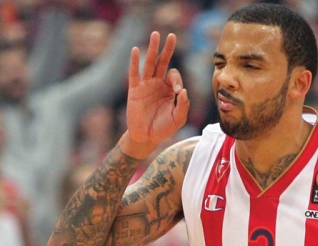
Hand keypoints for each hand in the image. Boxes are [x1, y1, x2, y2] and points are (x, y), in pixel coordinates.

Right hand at [122, 31, 189, 158]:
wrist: (146, 137)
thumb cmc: (163, 128)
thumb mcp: (178, 119)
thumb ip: (183, 106)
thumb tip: (183, 91)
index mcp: (169, 89)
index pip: (174, 76)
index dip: (177, 81)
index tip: (177, 92)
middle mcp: (158, 84)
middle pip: (162, 62)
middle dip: (167, 49)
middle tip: (172, 35)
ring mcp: (145, 86)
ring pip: (149, 64)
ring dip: (153, 49)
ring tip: (155, 34)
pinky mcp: (134, 90)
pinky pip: (134, 74)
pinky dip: (135, 62)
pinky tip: (136, 50)